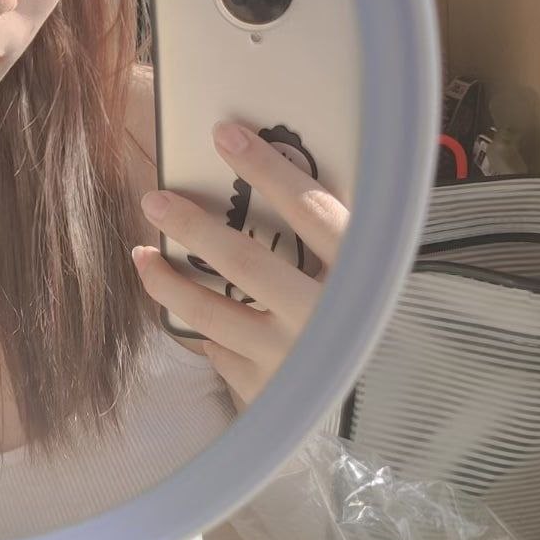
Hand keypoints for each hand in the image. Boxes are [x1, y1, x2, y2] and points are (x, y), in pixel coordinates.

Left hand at [132, 122, 349, 411]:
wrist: (396, 406)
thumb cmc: (373, 319)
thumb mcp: (371, 270)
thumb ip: (330, 231)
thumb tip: (262, 171)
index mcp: (362, 276)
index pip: (309, 210)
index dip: (266, 168)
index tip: (224, 134)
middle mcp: (324, 319)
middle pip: (242, 261)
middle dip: (191, 224)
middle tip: (153, 200)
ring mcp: (293, 360)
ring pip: (210, 312)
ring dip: (167, 281)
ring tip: (142, 254)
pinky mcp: (269, 392)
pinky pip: (216, 350)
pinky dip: (200, 328)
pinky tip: (186, 310)